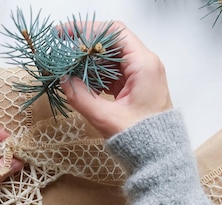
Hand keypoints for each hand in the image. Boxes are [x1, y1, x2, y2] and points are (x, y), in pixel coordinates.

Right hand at [60, 21, 172, 137]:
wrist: (159, 157)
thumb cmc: (140, 139)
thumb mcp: (105, 117)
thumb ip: (80, 96)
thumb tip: (62, 79)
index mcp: (143, 65)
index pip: (114, 33)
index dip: (88, 30)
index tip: (66, 34)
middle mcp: (145, 65)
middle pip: (112, 43)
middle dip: (85, 45)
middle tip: (62, 48)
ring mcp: (142, 75)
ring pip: (111, 58)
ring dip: (89, 60)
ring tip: (67, 66)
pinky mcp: (136, 86)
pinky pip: (114, 72)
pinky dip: (96, 74)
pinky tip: (80, 79)